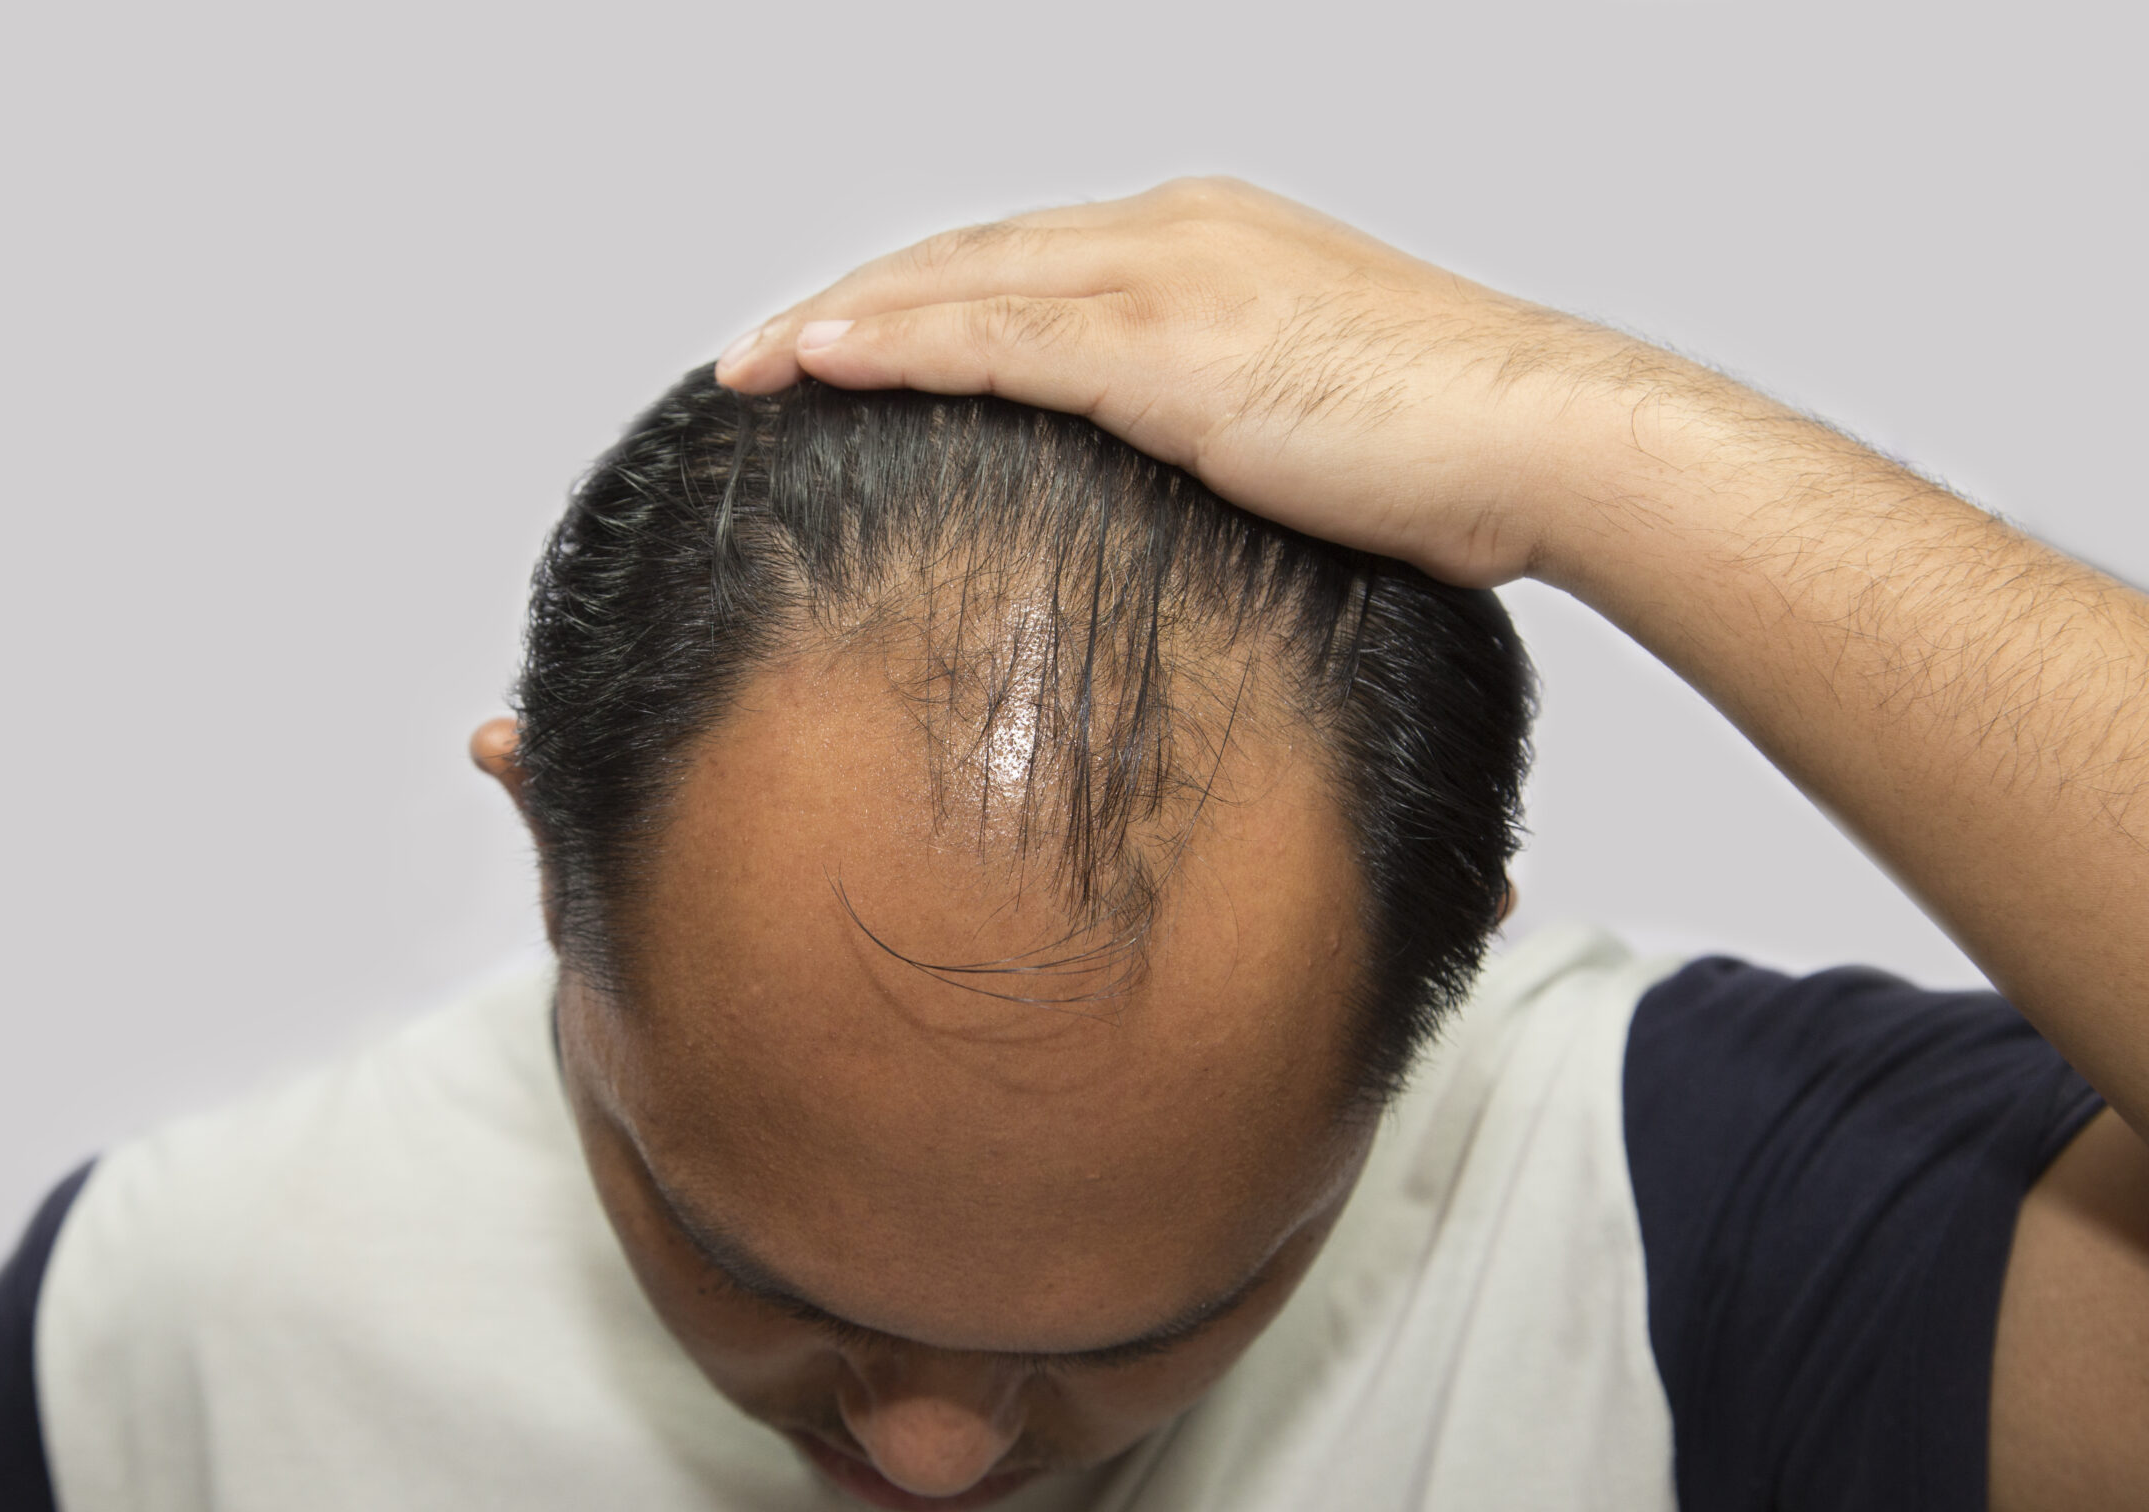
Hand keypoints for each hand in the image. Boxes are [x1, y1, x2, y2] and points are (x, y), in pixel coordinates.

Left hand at [715, 177, 1692, 588]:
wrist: (1549, 440)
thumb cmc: (1456, 451)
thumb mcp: (1313, 423)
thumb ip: (1225, 426)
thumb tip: (1182, 487)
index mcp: (1207, 242)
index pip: (1026, 258)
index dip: (925, 296)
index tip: (849, 342)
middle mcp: (1175, 234)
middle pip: (970, 254)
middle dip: (856, 299)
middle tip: (762, 351)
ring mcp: (1170, 279)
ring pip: (960, 283)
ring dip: (843, 319)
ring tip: (752, 362)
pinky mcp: (1167, 350)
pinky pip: (995, 340)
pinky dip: (895, 346)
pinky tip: (816, 365)